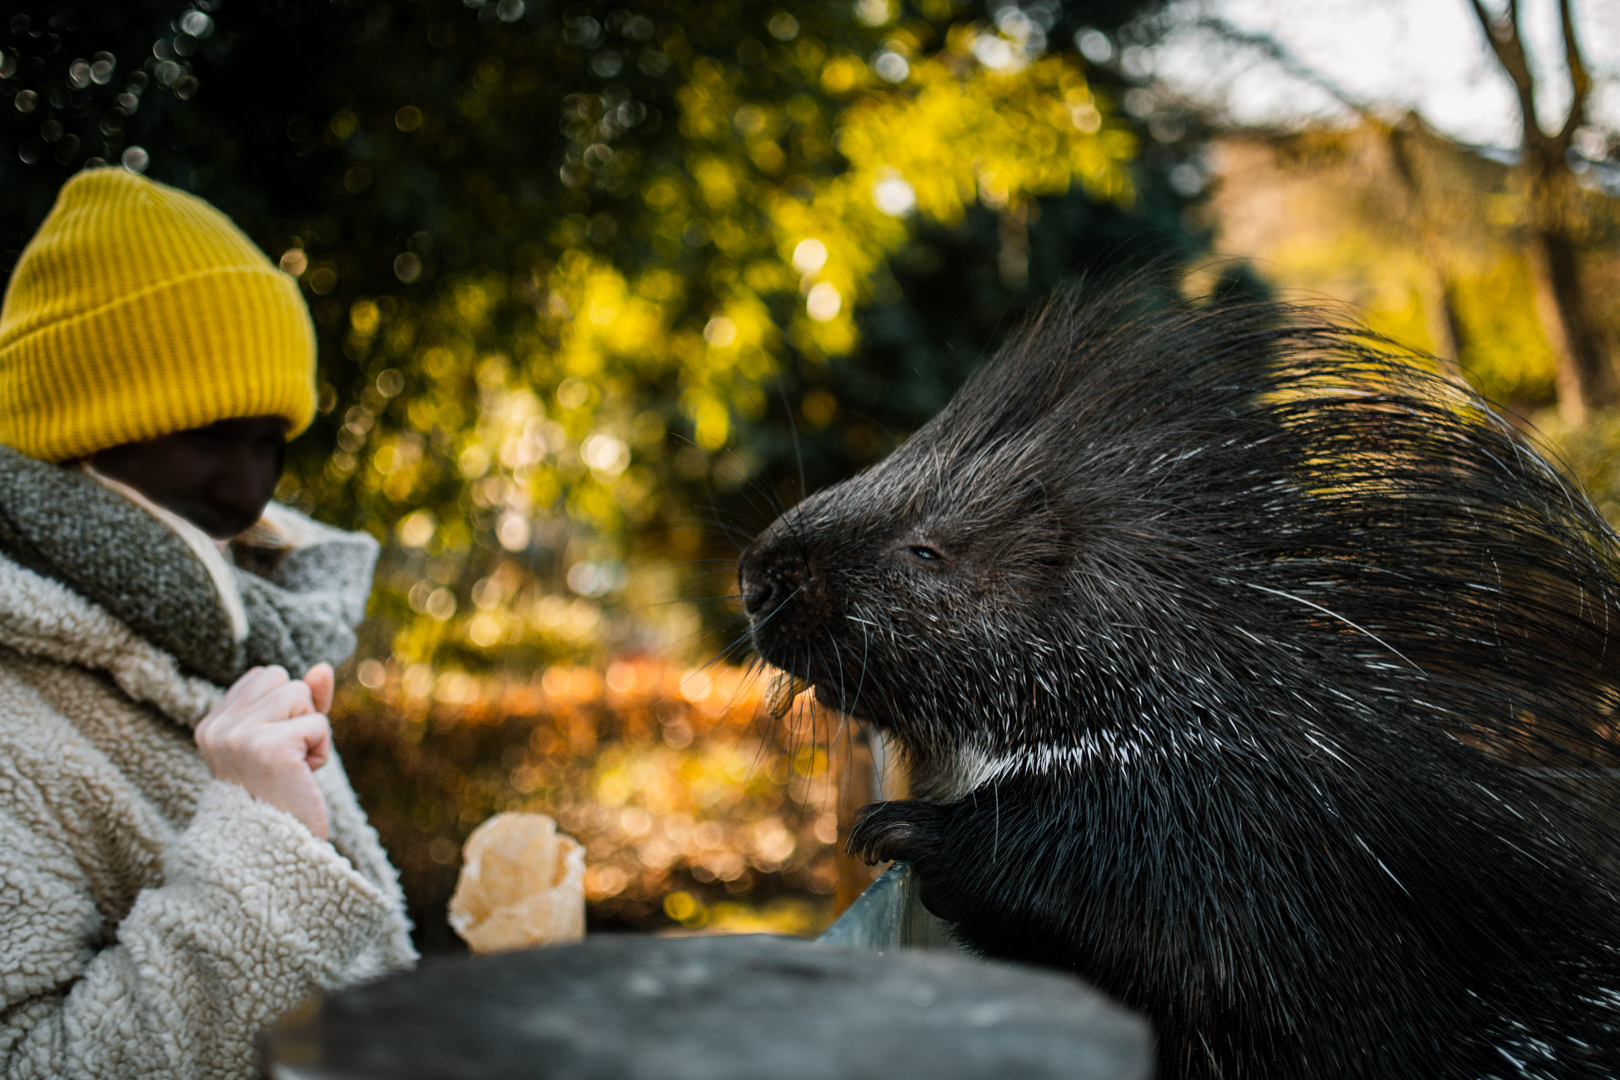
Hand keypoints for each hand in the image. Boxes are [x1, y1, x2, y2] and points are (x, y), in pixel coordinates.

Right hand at [195, 663, 335, 839]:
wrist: (273, 853)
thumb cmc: (283, 795)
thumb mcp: (289, 738)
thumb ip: (303, 700)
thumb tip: (322, 667)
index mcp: (212, 725)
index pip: (264, 676)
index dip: (286, 708)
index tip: (274, 749)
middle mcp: (217, 728)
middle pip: (282, 679)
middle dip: (298, 713)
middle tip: (285, 760)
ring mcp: (239, 737)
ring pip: (301, 693)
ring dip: (311, 731)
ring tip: (293, 768)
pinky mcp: (269, 748)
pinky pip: (318, 723)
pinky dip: (320, 751)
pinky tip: (302, 778)